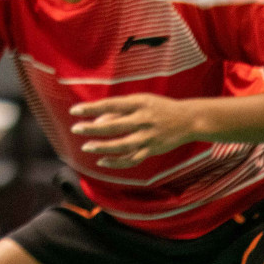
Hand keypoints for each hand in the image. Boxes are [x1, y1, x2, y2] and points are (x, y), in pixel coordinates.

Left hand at [70, 93, 200, 168]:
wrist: (189, 120)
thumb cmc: (159, 107)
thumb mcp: (141, 101)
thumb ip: (120, 110)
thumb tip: (98, 120)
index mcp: (139, 103)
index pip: (110, 105)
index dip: (92, 108)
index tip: (75, 111)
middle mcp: (143, 120)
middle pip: (115, 126)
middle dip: (93, 128)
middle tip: (75, 129)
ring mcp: (148, 137)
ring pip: (122, 145)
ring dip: (103, 147)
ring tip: (86, 146)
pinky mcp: (152, 150)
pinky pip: (132, 159)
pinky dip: (116, 162)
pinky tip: (102, 161)